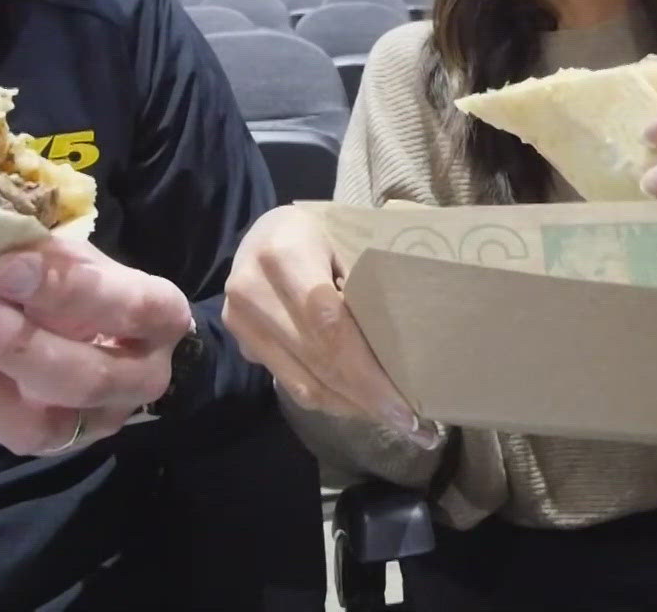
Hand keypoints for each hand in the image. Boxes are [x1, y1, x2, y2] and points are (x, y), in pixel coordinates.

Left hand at [0, 239, 191, 455]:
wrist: (103, 337)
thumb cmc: (87, 284)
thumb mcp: (77, 257)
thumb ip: (44, 255)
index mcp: (160, 317)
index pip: (130, 307)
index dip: (66, 289)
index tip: (6, 266)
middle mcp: (141, 380)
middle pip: (85, 378)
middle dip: (15, 341)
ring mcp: (95, 423)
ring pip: (42, 423)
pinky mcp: (49, 443)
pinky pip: (0, 427)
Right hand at [223, 206, 434, 444]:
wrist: (262, 231)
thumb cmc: (321, 230)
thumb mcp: (348, 237)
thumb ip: (369, 279)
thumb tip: (415, 343)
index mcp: (285, 255)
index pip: (330, 326)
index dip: (367, 374)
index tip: (405, 407)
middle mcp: (253, 293)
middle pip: (319, 362)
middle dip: (368, 401)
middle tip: (412, 426)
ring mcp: (241, 323)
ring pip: (303, 384)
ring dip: (351, 407)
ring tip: (393, 420)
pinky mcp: (242, 344)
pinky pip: (291, 383)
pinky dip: (330, 398)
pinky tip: (360, 403)